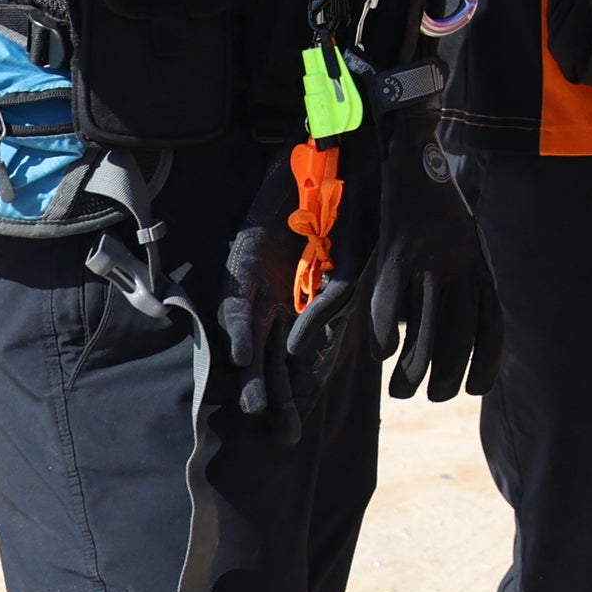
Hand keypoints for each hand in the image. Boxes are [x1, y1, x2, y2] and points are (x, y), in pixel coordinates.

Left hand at [218, 151, 318, 440]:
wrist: (325, 153)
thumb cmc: (343, 203)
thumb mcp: (351, 258)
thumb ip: (334, 299)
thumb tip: (319, 338)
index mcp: (305, 302)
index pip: (300, 358)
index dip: (300, 391)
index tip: (300, 428)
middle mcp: (279, 299)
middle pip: (275, 359)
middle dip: (278, 398)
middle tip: (285, 438)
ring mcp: (260, 283)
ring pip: (253, 340)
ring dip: (253, 375)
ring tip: (255, 412)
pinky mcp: (243, 263)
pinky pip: (240, 304)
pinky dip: (245, 330)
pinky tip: (246, 357)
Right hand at [366, 119, 501, 403]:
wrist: (413, 155)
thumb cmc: (436, 207)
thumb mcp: (465, 242)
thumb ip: (466, 280)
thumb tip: (463, 333)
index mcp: (479, 263)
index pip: (492, 324)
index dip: (488, 363)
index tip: (476, 389)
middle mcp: (459, 265)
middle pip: (458, 337)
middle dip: (446, 377)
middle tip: (433, 395)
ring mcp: (427, 260)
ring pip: (424, 332)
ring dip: (413, 371)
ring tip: (402, 390)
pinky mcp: (394, 254)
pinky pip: (387, 308)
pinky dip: (382, 338)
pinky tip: (380, 354)